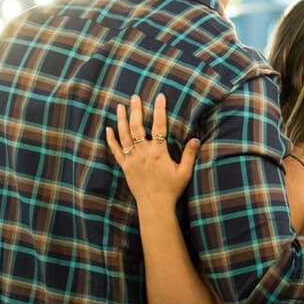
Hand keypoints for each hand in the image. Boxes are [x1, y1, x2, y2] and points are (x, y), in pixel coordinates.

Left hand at [107, 94, 199, 209]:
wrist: (155, 206)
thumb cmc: (171, 190)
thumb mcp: (184, 172)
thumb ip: (189, 155)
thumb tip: (195, 139)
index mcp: (158, 152)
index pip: (159, 125)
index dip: (160, 109)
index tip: (160, 96)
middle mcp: (143, 153)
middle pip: (137, 126)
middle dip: (136, 109)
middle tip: (135, 96)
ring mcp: (132, 159)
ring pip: (124, 135)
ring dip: (121, 119)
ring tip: (120, 106)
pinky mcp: (125, 167)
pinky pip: (115, 150)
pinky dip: (111, 139)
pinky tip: (108, 129)